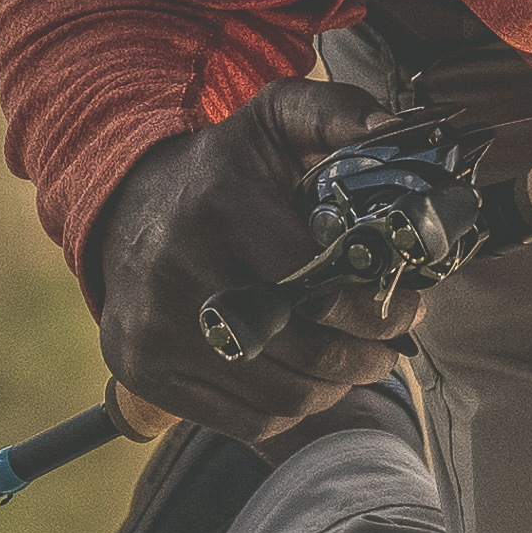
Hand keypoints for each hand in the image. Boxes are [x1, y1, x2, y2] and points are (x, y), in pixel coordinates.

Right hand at [84, 76, 425, 440]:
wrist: (123, 209)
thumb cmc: (221, 172)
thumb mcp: (272, 120)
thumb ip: (335, 113)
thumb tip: (391, 129)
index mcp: (216, 202)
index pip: (316, 281)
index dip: (374, 306)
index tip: (408, 306)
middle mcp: (176, 268)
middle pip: (303, 348)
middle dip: (365, 355)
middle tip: (390, 347)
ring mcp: (154, 326)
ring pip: (280, 395)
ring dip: (334, 388)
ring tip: (354, 365)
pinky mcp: (142, 369)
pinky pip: (244, 419)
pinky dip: (289, 410)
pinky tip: (303, 379)